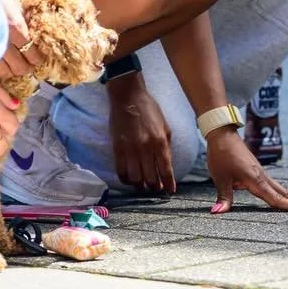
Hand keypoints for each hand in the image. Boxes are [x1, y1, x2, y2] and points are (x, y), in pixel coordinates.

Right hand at [0, 0, 41, 80]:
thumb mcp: (12, 3)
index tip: (39, 60)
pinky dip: (0, 72)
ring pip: (6, 72)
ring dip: (14, 72)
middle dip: (27, 68)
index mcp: (15, 25)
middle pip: (20, 65)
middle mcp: (3, 39)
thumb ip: (24, 20)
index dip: (37, 58)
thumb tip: (37, 36)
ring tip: (17, 69)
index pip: (31, 50)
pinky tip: (3, 67)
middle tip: (30, 66)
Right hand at [108, 74, 174, 192]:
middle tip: (155, 188)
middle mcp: (146, 148)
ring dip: (140, 185)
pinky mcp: (117, 148)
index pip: (166, 170)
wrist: (128, 97)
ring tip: (142, 185)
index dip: (169, 184)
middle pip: (151, 178)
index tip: (170, 191)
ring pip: (136, 178)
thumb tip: (167, 165)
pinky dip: (125, 179)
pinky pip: (121, 171)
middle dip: (154, 187)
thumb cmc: (149, 110)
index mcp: (160, 142)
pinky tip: (129, 179)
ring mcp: (130, 149)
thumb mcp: (165, 126)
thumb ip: (166, 146)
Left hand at [204, 127, 287, 213]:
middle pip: (287, 194)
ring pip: (283, 189)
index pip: (276, 198)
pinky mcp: (258, 172)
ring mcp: (262, 174)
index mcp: (256, 180)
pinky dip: (286, 193)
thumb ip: (224, 197)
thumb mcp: (220, 177)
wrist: (222, 134)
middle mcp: (263, 177)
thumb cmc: (221, 155)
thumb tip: (217, 213)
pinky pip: (275, 186)